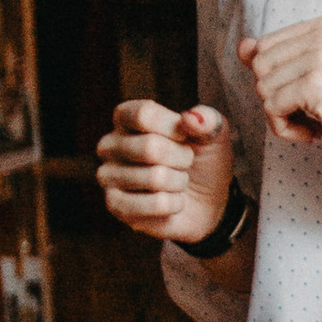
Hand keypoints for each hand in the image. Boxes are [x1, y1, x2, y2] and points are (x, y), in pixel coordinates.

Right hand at [98, 98, 235, 241]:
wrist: (207, 202)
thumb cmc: (202, 161)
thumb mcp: (213, 134)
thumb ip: (207, 119)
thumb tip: (191, 119)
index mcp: (126, 117)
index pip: (144, 114)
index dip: (174, 128)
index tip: (184, 137)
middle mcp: (109, 144)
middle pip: (150, 147)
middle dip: (182, 158)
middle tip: (184, 163)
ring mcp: (108, 176)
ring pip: (156, 177)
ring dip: (179, 182)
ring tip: (176, 182)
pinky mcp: (116, 206)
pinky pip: (156, 203)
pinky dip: (175, 204)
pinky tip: (171, 201)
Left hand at [238, 16, 321, 183]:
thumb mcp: (321, 74)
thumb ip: (281, 58)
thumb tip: (243, 47)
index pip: (265, 46)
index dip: (277, 79)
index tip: (310, 96)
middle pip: (259, 65)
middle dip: (275, 96)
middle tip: (310, 113)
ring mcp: (321, 58)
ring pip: (262, 88)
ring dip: (281, 116)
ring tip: (314, 122)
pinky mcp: (316, 86)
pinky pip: (271, 109)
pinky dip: (286, 129)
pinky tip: (315, 134)